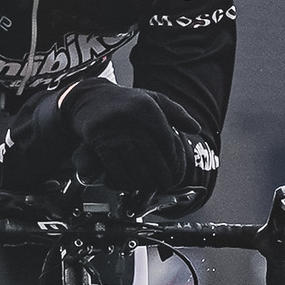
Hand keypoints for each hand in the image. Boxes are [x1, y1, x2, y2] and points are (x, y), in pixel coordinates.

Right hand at [63, 81, 183, 192]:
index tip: (177, 169)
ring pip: (137, 168)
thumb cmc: (126, 102)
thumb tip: (195, 128)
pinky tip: (130, 183)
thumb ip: (176, 112)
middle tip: (166, 184)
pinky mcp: (101, 145)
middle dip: (163, 177)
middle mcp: (131, 120)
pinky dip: (126, 182)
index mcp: (147, 107)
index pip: (168, 142)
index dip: (175, 160)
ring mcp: (115, 133)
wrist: (89, 99)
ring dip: (145, 184)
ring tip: (150, 186)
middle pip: (155, 159)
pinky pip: (117, 171)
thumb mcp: (153, 99)